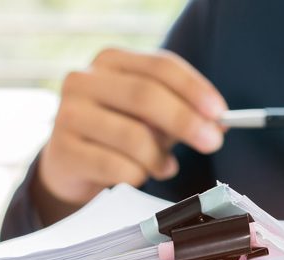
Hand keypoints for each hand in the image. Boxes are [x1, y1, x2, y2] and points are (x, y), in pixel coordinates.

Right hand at [34, 48, 226, 222]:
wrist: (72, 162)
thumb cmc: (121, 131)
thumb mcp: (153, 115)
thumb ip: (184, 112)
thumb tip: (219, 122)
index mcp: (111, 61)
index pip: (160, 66)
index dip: (194, 89)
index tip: (220, 112)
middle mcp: (84, 80)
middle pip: (146, 95)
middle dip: (186, 122)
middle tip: (212, 142)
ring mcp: (68, 114)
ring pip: (133, 136)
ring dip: (160, 158)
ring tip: (165, 166)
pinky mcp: (63, 150)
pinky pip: (116, 167)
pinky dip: (138, 175)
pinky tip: (139, 175)